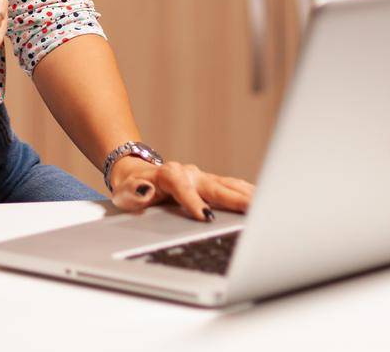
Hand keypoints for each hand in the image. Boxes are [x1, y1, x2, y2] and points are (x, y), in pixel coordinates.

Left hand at [108, 156, 254, 221]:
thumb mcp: (123, 193)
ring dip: (247, 195)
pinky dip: (247, 193)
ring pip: (228, 185)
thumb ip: (132, 193)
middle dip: (234, 198)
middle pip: (215, 185)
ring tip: (266, 206)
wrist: (135, 173)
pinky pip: (232, 187)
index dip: (193, 201)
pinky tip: (261, 202)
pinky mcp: (211, 183)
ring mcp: (202, 177)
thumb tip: (145, 190)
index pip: (182, 186)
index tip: (204, 217)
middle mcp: (189, 173)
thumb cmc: (131, 187)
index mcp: (168, 175)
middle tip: (253, 209)